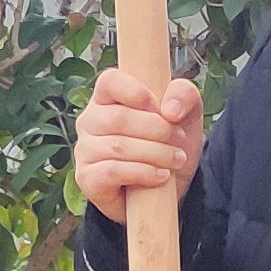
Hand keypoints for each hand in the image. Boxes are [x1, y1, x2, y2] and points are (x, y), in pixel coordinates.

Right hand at [72, 66, 202, 220]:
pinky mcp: (86, 178)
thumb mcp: (186, 115)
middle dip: (157, 130)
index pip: (109, 81)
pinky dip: (142, 173)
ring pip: (118, 146)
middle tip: (178, 140)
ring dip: (155, 154)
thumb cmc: (168, 144)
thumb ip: (185, 95)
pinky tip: (160, 176)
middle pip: (118, 118)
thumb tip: (170, 109)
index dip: (135, 91)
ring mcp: (84, 150)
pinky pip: (111, 172)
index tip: (160, 108)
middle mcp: (90, 121)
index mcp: (107, 97)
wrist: (166, 189)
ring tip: (176, 160)